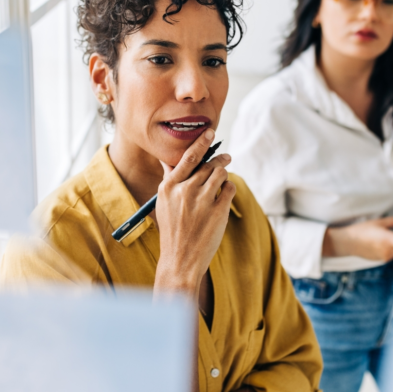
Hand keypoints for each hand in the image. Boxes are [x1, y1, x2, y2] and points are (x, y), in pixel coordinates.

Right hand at [154, 129, 236, 293]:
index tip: (210, 132)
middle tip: (226, 157)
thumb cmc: (172, 229)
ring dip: (225, 171)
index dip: (201, 142)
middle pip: (208, 164)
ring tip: (225, 174)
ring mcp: (202, 201)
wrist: (180, 259)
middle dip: (220, 159)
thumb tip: (168, 159)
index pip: (188, 157)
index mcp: (169, 187)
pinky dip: (228, 188)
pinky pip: (229, 188)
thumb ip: (169, 180)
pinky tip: (225, 193)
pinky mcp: (218, 211)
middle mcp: (185, 191)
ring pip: (220, 173)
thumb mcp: (163, 203)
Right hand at [323, 208, 392, 261]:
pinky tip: (377, 244)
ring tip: (379, 238)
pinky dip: (389, 249)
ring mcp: (385, 257)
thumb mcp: (378, 222)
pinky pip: (392, 254)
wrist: (347, 243)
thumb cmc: (361, 231)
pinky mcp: (382, 260)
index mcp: (388, 239)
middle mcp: (388, 250)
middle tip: (388, 234)